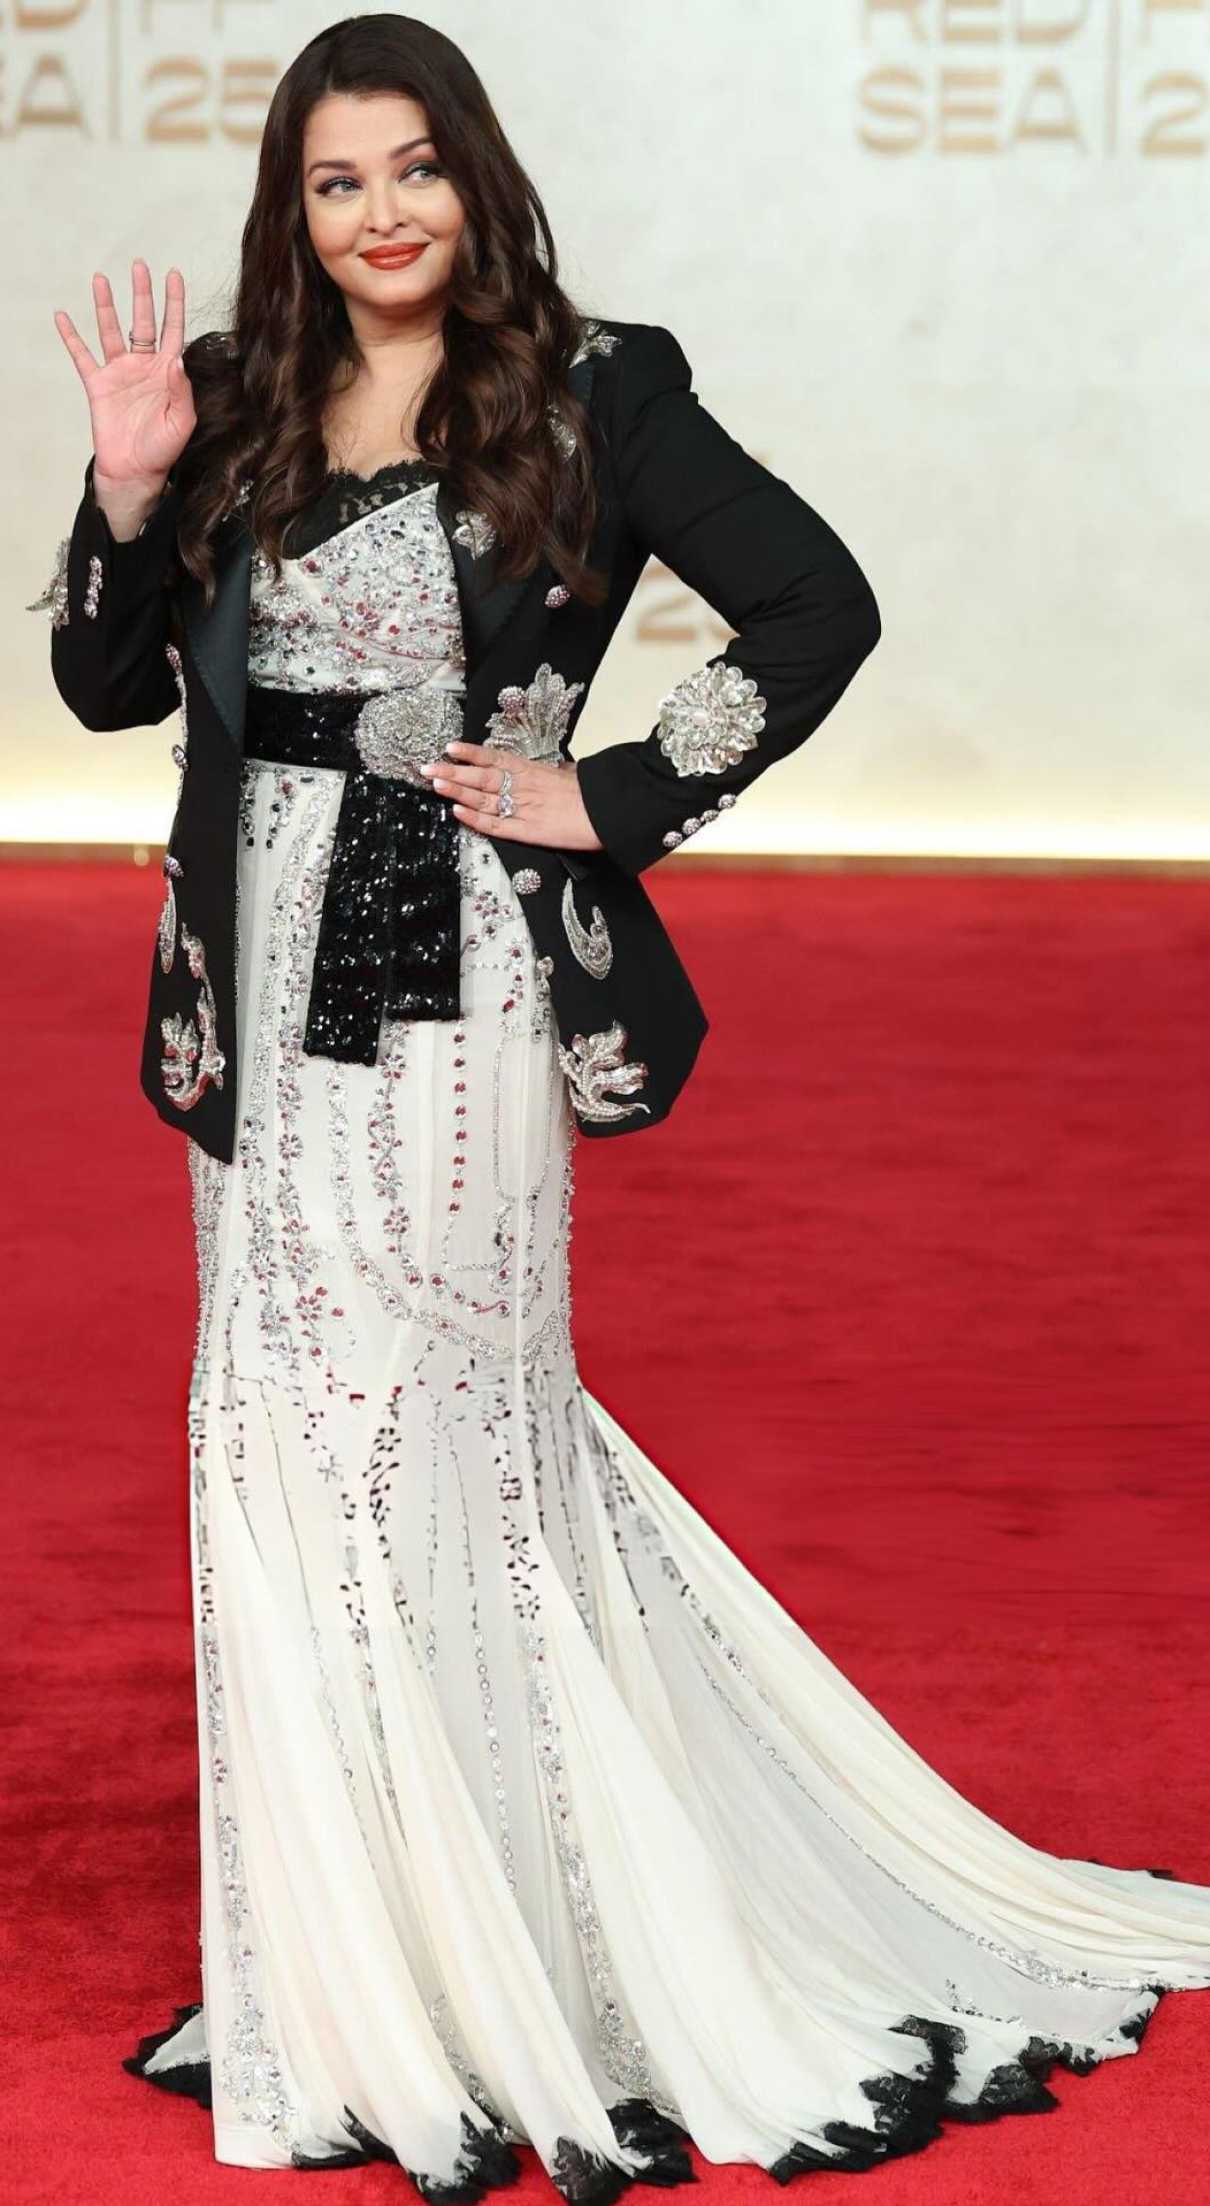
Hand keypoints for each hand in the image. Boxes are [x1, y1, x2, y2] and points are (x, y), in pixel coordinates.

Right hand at [54, 260, 195, 489]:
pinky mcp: (98, 384)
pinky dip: (70, 337)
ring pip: (111, 331)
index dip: (174, 303)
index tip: (174, 276)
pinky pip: (81, 356)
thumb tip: (176, 358)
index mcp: (167, 372)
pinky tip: (62, 316)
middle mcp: (143, 366)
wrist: (135, 472)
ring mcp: (119, 373)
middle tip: (139, 265)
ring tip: (101, 279)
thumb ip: (181, 390)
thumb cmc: (162, 450)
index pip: (173, 330)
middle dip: (142, 294)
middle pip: (143, 321)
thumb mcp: (181, 422)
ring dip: (106, 306)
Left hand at [420, 741, 604, 852]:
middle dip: (452, 772)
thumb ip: (555, 772)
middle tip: (427, 768)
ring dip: (456, 791)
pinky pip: (494, 825)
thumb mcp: (570, 773)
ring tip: (436, 784)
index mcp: (532, 770)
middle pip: (479, 777)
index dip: (470, 753)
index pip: (493, 758)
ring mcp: (521, 809)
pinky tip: (457, 812)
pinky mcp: (525, 832)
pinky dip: (473, 819)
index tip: (450, 747)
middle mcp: (521, 786)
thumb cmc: (591, 793)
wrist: (606, 811)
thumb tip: (556, 769)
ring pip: (481, 798)